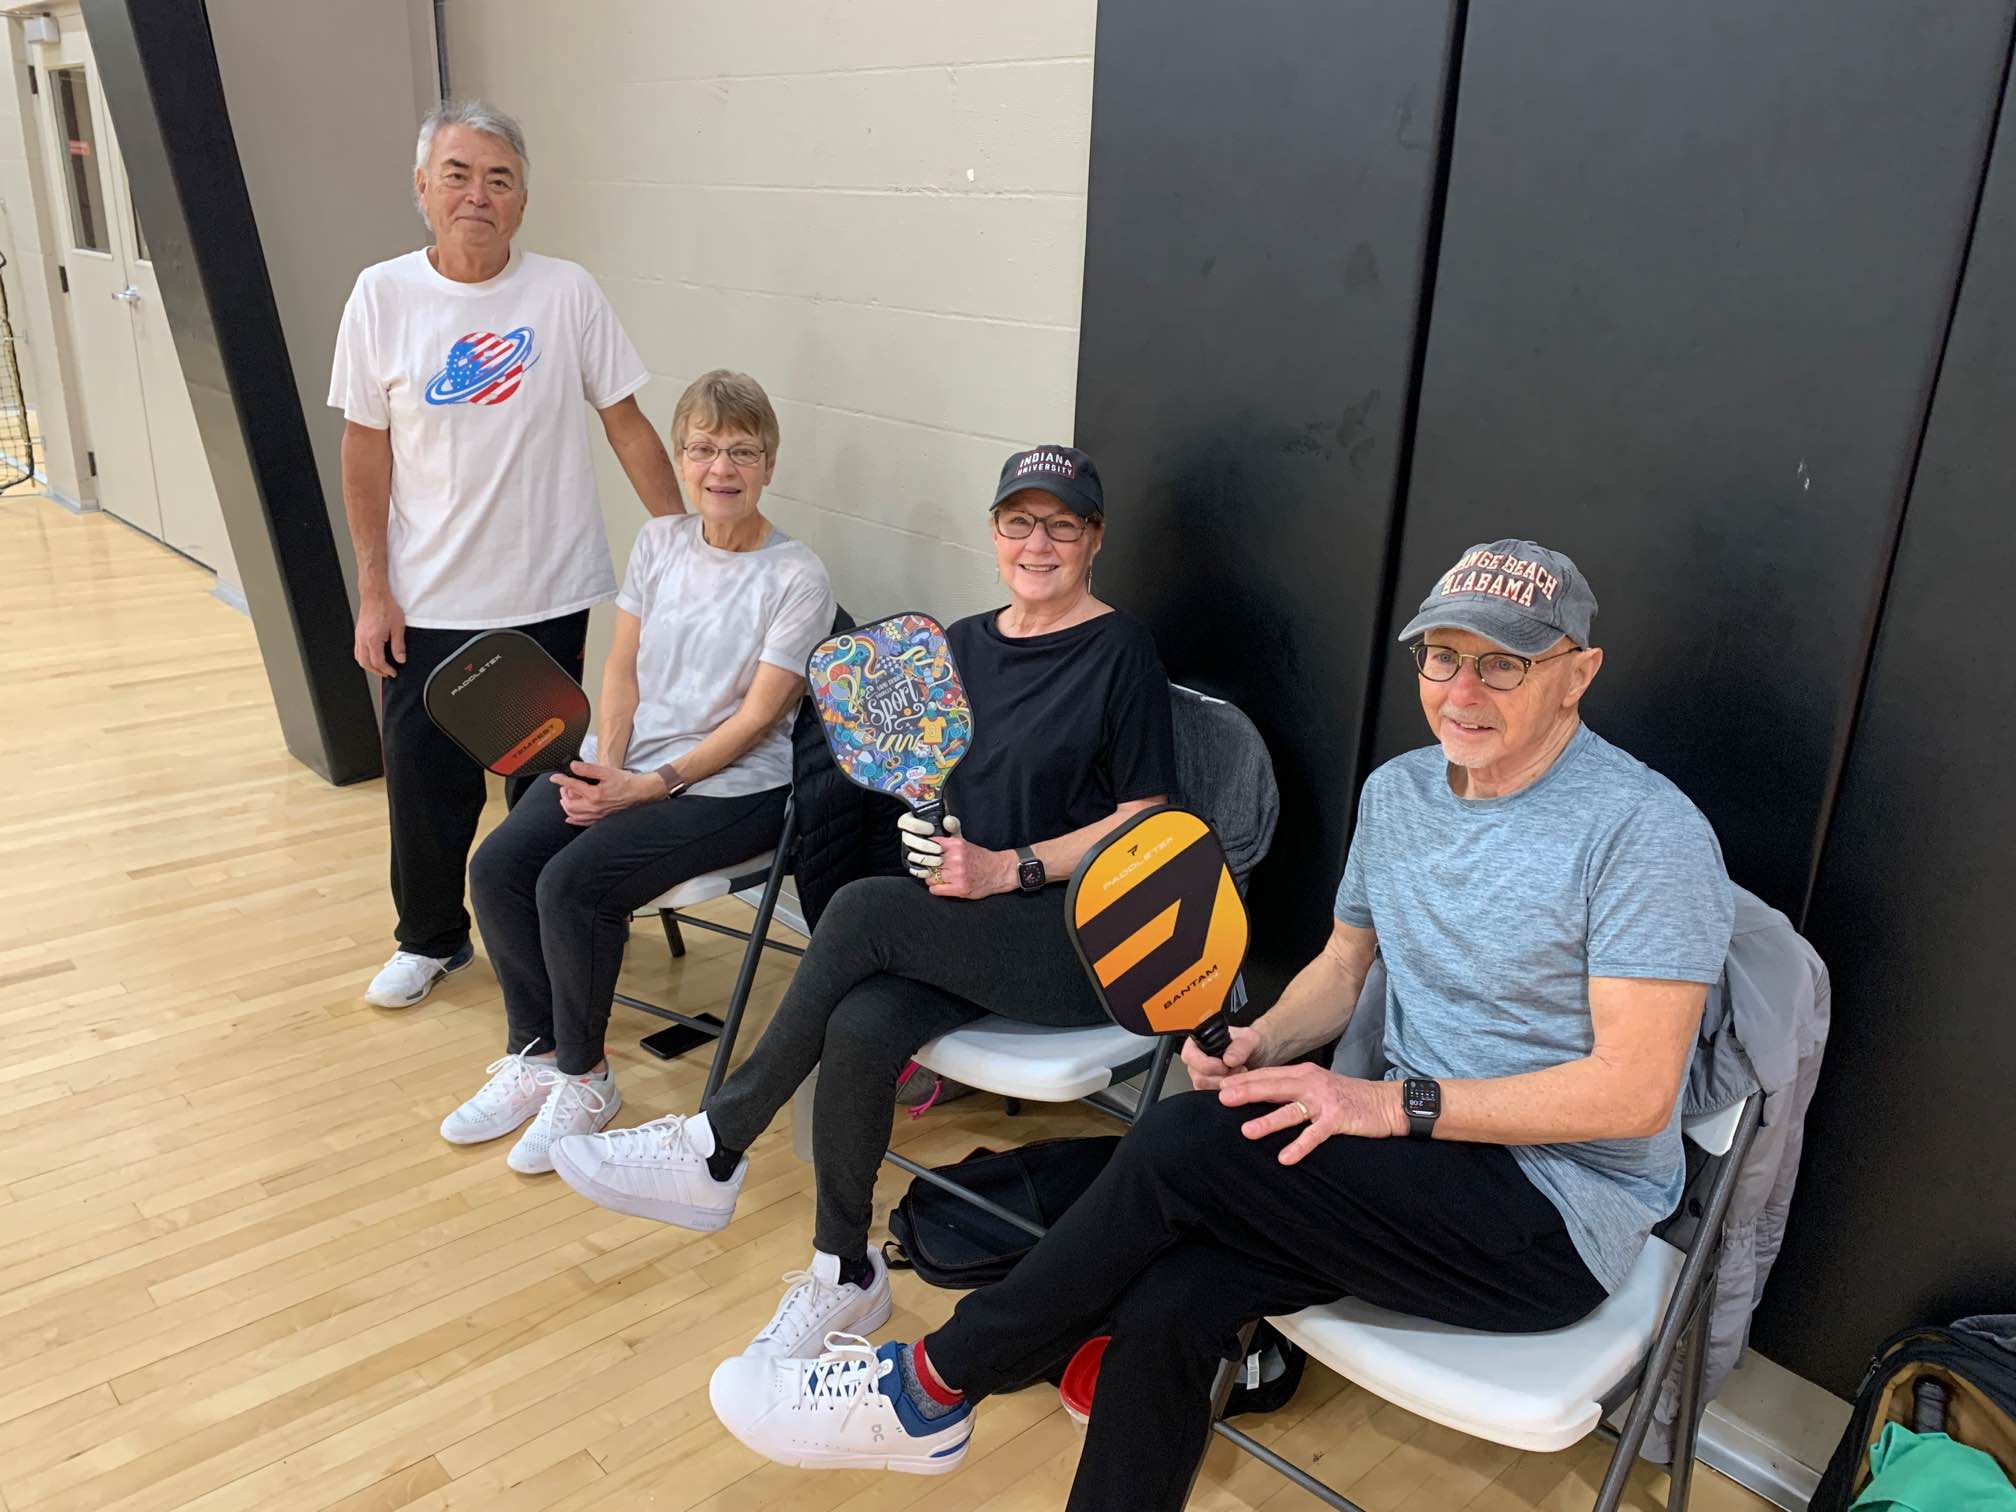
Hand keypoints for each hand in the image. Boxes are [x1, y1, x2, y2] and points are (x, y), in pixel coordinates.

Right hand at [353, 590, 405, 676]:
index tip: (393, 672)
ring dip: (369, 665)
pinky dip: (364, 657)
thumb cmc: (386, 606)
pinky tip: (372, 656)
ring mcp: (358, 636)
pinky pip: (357, 650)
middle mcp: (363, 639)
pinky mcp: (358, 632)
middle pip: (365, 663)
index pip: (378, 662)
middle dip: (376, 671)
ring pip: (359, 658)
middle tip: (386, 673)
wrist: (375, 595)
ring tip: (379, 668)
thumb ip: (399, 645)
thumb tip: (400, 658)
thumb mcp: (398, 627)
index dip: (386, 670)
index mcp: (373, 639)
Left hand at [550, 761, 658, 824]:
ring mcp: (597, 815)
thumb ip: (588, 769)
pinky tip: (570, 817)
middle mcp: (594, 808)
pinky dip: (574, 820)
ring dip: (566, 806)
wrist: (641, 793)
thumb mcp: (607, 771)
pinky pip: (583, 823)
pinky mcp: (601, 819)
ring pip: (574, 815)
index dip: (560, 780)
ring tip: (565, 798)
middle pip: (569, 804)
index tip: (554, 777)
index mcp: (594, 795)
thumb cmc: (626, 782)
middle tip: (563, 786)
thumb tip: (573, 766)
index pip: (571, 787)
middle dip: (563, 794)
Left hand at [899, 813, 1011, 898]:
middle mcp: (956, 858)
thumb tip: (927, 840)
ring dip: (931, 879)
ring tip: (938, 878)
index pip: (929, 846)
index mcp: (956, 845)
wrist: (999, 871)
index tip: (920, 854)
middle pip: (928, 863)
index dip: (923, 851)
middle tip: (930, 869)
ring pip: (930, 877)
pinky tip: (941, 886)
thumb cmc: (980, 858)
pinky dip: (935, 888)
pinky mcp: (960, 888)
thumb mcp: (964, 844)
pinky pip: (936, 889)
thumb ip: (947, 842)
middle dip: (927, 867)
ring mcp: (958, 874)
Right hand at [1180, 1022, 1269, 1090]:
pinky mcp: (1211, 1090)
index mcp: (1199, 1043)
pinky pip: (1214, 1098)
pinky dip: (1228, 1093)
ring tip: (1240, 1074)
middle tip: (1238, 1069)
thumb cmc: (1250, 1044)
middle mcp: (1197, 1061)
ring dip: (1226, 1086)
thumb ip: (1240, 1047)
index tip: (1224, 1066)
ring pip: (1206, 1090)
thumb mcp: (1250, 1039)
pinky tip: (1238, 1084)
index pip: (1189, 1055)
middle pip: (1198, 1077)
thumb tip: (1228, 1059)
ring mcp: (1203, 1078)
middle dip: (1221, 1077)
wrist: (1260, 1056)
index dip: (1205, 1063)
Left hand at [1215, 1063, 1406, 1165]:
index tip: (1220, 1087)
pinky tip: (1285, 1157)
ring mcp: (1325, 1101)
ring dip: (1268, 1121)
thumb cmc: (1349, 1096)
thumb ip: (1294, 1088)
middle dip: (1246, 1092)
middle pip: (1273, 1087)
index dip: (1244, 1080)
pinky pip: (1314, 1134)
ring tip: (1246, 1131)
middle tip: (1222, 1099)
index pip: (1268, 1075)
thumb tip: (1263, 1095)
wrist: (1386, 1102)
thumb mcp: (1319, 1086)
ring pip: (1290, 1110)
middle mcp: (1311, 1082)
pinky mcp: (1338, 1119)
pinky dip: (1299, 1146)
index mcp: (1304, 1073)